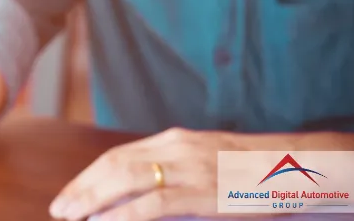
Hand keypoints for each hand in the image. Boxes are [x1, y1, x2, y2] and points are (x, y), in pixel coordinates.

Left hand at [49, 128, 267, 220]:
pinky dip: (121, 214)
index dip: (89, 175)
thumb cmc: (250, 168)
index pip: (117, 155)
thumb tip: (141, 191)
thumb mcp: (204, 159)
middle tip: (59, 208)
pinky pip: (151, 203)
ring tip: (71, 217)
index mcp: (172, 139)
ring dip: (91, 199)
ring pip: (124, 179)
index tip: (70, 193)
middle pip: (112, 165)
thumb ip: (172, 168)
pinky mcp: (200, 189)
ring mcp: (186, 167)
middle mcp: (173, 147)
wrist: (294, 164)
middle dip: (80, 188)